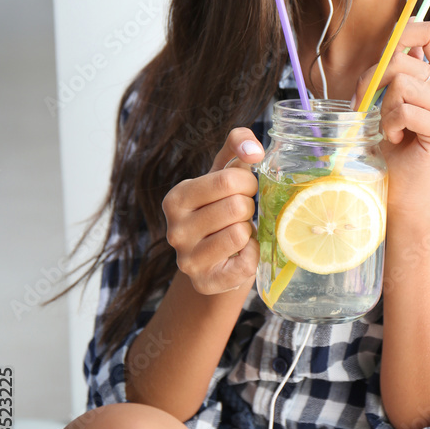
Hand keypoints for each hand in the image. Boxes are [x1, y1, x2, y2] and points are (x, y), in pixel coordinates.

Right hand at [161, 128, 264, 294]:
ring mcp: (187, 260)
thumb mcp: (224, 173)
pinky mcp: (206, 282)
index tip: (243, 190)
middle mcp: (175, 230)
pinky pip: (245, 263)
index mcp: (176, 198)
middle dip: (249, 207)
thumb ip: (237, 146)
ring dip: (249, 231)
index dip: (247, 183)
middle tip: (241, 214)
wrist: (214, 260)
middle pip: (236, 206)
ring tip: (237, 232)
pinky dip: (252, 255)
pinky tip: (241, 254)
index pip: (228, 180)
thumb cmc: (221, 208)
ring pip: (240, 234)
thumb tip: (254, 149)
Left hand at [351, 20, 429, 216]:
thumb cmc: (392, 140)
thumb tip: (402, 26)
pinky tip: (394, 137)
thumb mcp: (393, 96)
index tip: (384, 52)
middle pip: (404, 60)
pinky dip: (389, 124)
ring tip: (387, 126)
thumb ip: (401, 66)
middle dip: (373, 80)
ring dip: (383, 108)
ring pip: (403, 85)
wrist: (400, 185)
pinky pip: (405, 111)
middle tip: (364, 104)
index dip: (405, 32)